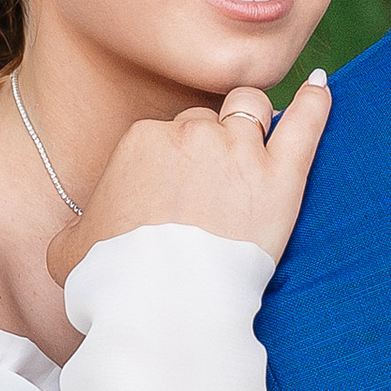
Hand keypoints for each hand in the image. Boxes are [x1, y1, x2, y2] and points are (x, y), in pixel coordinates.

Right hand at [48, 77, 331, 293]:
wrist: (162, 303)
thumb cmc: (112, 278)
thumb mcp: (69, 249)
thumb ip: (77, 228)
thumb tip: (81, 233)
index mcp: (142, 140)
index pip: (165, 134)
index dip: (173, 164)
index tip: (176, 196)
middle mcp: (191, 133)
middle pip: (207, 120)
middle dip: (210, 146)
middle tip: (214, 190)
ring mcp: (238, 150)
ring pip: (251, 109)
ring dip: (252, 122)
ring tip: (256, 147)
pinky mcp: (280, 176)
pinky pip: (306, 121)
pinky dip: (315, 101)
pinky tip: (321, 86)